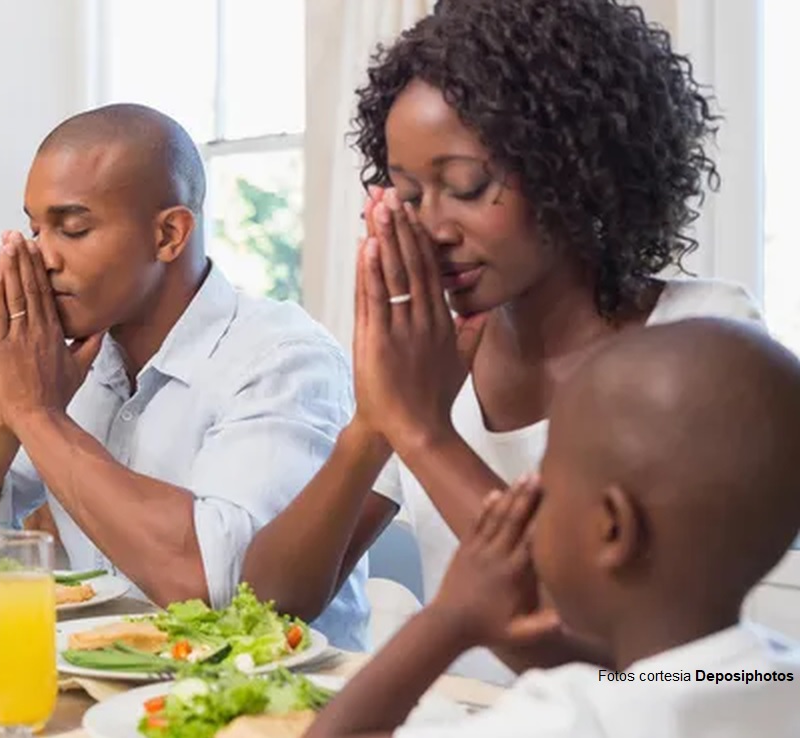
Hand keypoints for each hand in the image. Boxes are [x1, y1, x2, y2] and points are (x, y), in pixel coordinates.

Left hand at [0, 232, 103, 430]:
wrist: (36, 419)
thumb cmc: (54, 397)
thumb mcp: (79, 369)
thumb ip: (90, 346)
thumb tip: (102, 331)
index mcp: (52, 332)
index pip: (44, 292)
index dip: (37, 267)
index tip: (33, 247)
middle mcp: (35, 331)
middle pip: (29, 287)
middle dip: (22, 258)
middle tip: (16, 234)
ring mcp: (16, 338)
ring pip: (13, 295)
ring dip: (9, 268)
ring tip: (5, 245)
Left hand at [352, 189, 487, 451]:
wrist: (416, 430)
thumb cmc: (432, 400)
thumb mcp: (459, 364)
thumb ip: (472, 336)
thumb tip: (482, 314)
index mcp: (441, 321)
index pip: (430, 269)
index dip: (418, 237)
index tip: (409, 209)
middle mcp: (424, 319)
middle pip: (413, 263)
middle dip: (401, 226)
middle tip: (390, 193)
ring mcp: (402, 328)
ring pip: (393, 275)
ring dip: (384, 238)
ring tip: (378, 206)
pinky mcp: (379, 341)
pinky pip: (376, 300)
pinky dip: (371, 272)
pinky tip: (368, 246)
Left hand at [431, 476, 559, 646]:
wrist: (447, 624)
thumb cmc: (486, 629)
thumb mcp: (517, 634)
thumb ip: (543, 626)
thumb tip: (569, 619)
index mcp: (512, 574)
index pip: (531, 541)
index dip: (543, 520)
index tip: (555, 501)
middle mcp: (496, 556)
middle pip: (514, 521)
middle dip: (527, 497)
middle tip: (540, 475)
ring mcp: (478, 550)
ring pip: (497, 517)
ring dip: (511, 496)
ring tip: (524, 477)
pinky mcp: (464, 549)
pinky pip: (476, 524)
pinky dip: (486, 508)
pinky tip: (495, 493)